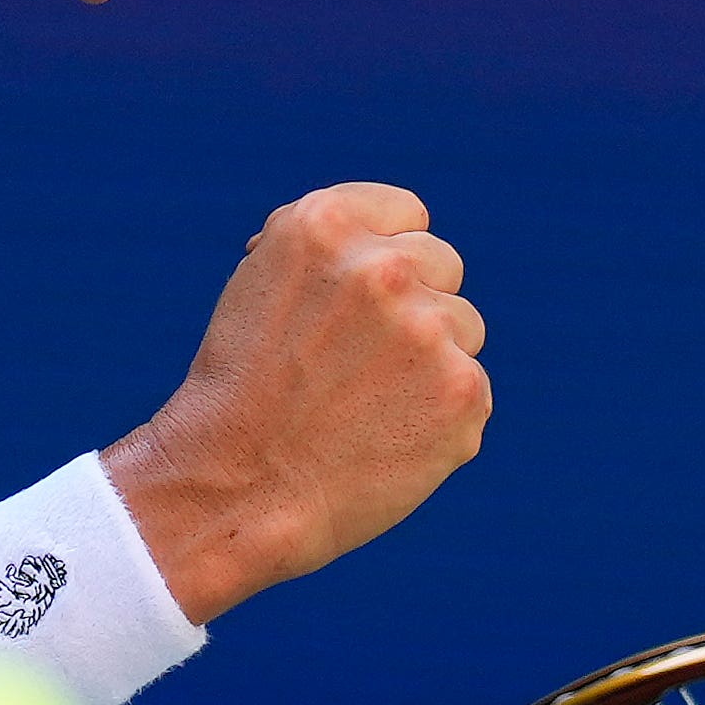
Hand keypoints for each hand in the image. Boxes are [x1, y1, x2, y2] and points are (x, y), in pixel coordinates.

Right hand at [107, 183, 488, 619]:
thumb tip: (393, 243)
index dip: (381, 259)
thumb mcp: (265, 284)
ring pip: (463, 327)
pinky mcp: (463, 392)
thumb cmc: (242, 391)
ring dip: (428, 360)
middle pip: (443, 264)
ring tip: (363, 404)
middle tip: (356, 362)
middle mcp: (381, 268)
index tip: (354, 303)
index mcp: (323, 224)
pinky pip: (471, 389)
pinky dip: (438, 416)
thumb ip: (335, 254)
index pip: (406, 214)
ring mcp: (428, 330)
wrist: (233, 490)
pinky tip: (384, 438)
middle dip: (411, 305)